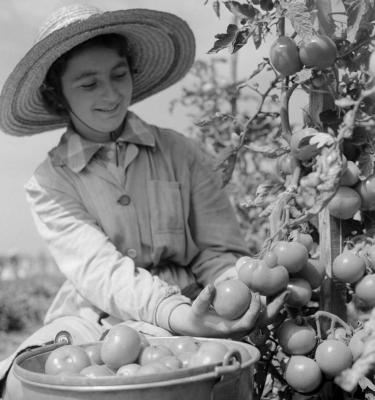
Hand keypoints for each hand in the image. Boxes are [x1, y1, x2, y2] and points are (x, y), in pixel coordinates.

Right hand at [169, 284, 288, 338]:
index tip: (256, 294)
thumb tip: (210, 286)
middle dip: (276, 307)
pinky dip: (270, 302)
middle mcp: (243, 330)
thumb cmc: (198, 317)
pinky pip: (263, 312)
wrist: (199, 326)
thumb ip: (203, 298)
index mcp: (232, 330)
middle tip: (285, 292)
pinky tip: (275, 290)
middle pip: (264, 321)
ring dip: (276, 304)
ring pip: (266, 317)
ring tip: (285, 289)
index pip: (249, 322)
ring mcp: (247, 325)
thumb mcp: (197, 308)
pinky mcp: (248, 319)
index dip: (254, 310)